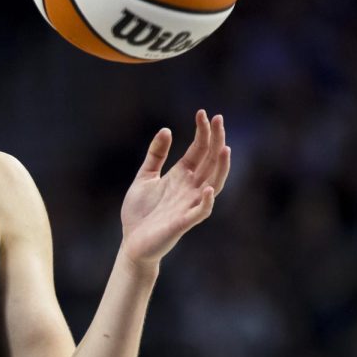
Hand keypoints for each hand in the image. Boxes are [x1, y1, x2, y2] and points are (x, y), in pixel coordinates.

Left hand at [119, 110, 231, 265]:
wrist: (132, 243)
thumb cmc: (140, 213)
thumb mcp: (145, 177)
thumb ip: (156, 155)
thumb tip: (166, 129)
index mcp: (181, 176)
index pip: (198, 150)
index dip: (202, 132)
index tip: (203, 113)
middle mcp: (190, 188)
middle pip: (209, 161)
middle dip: (215, 140)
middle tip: (218, 119)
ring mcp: (188, 205)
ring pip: (213, 183)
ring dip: (221, 167)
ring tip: (224, 148)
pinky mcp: (182, 223)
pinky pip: (200, 212)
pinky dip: (207, 201)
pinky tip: (209, 188)